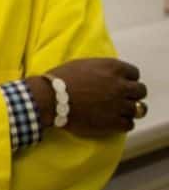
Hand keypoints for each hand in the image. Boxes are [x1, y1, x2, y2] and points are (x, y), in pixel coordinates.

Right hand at [27, 58, 145, 137]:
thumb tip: (110, 75)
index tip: (121, 83)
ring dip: (128, 109)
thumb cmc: (61, 79)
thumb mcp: (83, 64)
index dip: (128, 78)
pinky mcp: (114, 122)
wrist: (49, 98)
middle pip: (141, 91)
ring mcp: (118, 105)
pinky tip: (112, 121)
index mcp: (112, 68)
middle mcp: (120, 85)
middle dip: (132, 94)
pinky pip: (129, 124)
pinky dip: (123, 123)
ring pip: (138, 109)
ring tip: (118, 111)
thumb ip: (103, 69)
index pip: (134, 73)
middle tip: (121, 97)